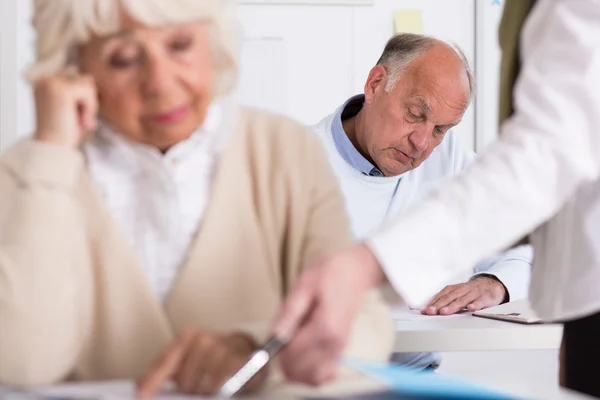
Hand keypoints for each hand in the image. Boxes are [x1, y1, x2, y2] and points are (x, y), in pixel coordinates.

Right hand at [33, 67, 97, 147]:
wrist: (53, 147)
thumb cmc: (63, 132)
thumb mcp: (71, 106)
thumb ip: (77, 91)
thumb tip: (90, 78)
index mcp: (44, 82)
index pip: (76, 76)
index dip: (83, 97)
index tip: (74, 115)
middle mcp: (45, 80)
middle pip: (84, 78)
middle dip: (87, 100)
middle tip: (79, 119)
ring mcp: (52, 83)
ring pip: (88, 84)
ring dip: (89, 105)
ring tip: (79, 120)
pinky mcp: (62, 91)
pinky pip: (89, 92)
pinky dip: (90, 108)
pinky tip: (81, 121)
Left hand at [136, 330, 265, 398]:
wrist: (244, 347)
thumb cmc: (211, 355)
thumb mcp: (186, 358)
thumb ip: (163, 371)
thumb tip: (139, 385)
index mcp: (187, 337)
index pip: (165, 362)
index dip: (152, 381)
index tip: (141, 396)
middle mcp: (203, 340)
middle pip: (184, 381)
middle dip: (188, 391)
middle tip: (196, 388)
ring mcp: (222, 348)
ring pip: (202, 386)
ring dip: (204, 392)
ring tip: (210, 388)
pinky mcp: (238, 360)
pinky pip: (220, 386)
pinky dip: (218, 391)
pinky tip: (221, 387)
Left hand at [271, 243, 383, 385]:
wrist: (356, 270)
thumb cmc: (330, 273)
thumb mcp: (305, 284)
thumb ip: (290, 312)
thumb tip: (274, 336)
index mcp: (325, 327)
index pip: (293, 354)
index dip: (276, 349)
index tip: (272, 334)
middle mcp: (334, 344)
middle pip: (300, 371)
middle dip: (283, 359)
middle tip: (280, 337)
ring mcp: (339, 350)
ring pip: (311, 378)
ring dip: (294, 367)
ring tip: (290, 344)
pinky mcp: (340, 351)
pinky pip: (322, 375)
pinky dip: (308, 370)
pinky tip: (302, 353)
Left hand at [421, 276, 506, 314]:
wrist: (491, 285)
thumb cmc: (471, 291)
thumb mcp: (457, 293)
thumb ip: (445, 299)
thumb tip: (429, 307)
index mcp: (455, 289)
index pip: (442, 295)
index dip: (433, 303)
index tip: (425, 310)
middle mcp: (463, 290)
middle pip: (449, 298)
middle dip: (439, 305)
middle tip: (431, 312)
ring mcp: (474, 293)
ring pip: (462, 300)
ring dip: (453, 306)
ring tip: (444, 312)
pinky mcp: (485, 297)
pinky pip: (480, 301)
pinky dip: (475, 305)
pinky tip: (470, 308)